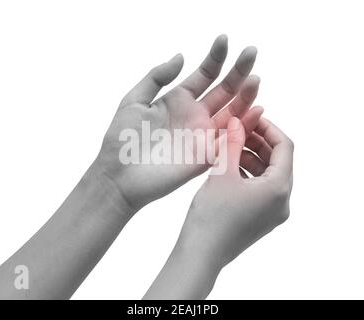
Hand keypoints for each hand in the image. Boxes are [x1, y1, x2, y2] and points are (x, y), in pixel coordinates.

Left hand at [95, 35, 262, 211]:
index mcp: (178, 100)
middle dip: (238, 71)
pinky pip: (231, 139)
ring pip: (232, 112)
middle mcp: (195, 115)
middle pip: (224, 90)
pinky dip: (245, 126)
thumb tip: (181, 56)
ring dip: (245, 96)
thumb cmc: (122, 139)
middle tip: (251, 52)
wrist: (120, 176)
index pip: (204, 75)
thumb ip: (157, 77)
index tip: (223, 39)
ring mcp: (203, 135)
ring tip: (254, 79)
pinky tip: (256, 111)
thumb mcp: (134, 100)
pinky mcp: (207, 156)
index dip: (215, 57)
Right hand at [144, 116, 292, 298]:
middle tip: (238, 129)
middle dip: (259, 142)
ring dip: (252, 157)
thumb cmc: (211, 216)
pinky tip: (229, 166)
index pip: (284, 147)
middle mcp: (282, 201)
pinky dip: (249, 173)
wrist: (201, 253)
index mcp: (279, 188)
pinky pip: (261, 188)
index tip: (251, 118)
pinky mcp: (262, 218)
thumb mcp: (222, 173)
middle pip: (278, 161)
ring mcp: (273, 211)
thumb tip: (238, 121)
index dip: (268, 128)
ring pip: (269, 174)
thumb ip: (233, 143)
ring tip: (230, 146)